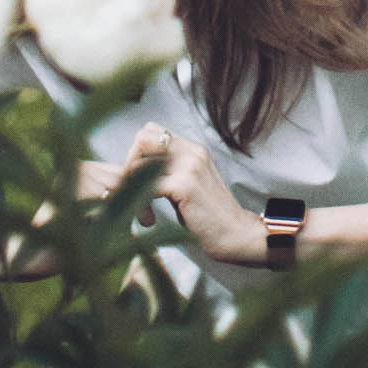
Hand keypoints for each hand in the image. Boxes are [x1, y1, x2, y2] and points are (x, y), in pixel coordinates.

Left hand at [121, 122, 265, 268]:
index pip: (151, 132)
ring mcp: (189, 166)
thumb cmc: (212, 218)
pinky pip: (146, 186)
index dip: (137, 155)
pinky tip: (148, 220)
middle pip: (142, 138)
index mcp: (193, 149)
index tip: (137, 183)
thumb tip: (140, 172)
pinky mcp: (185, 185)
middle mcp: (191, 151)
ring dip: (131, 188)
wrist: (238, 236)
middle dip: (129, 166)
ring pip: (140, 162)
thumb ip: (173, 172)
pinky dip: (139, 203)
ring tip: (142, 213)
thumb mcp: (191, 185)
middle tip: (133, 194)